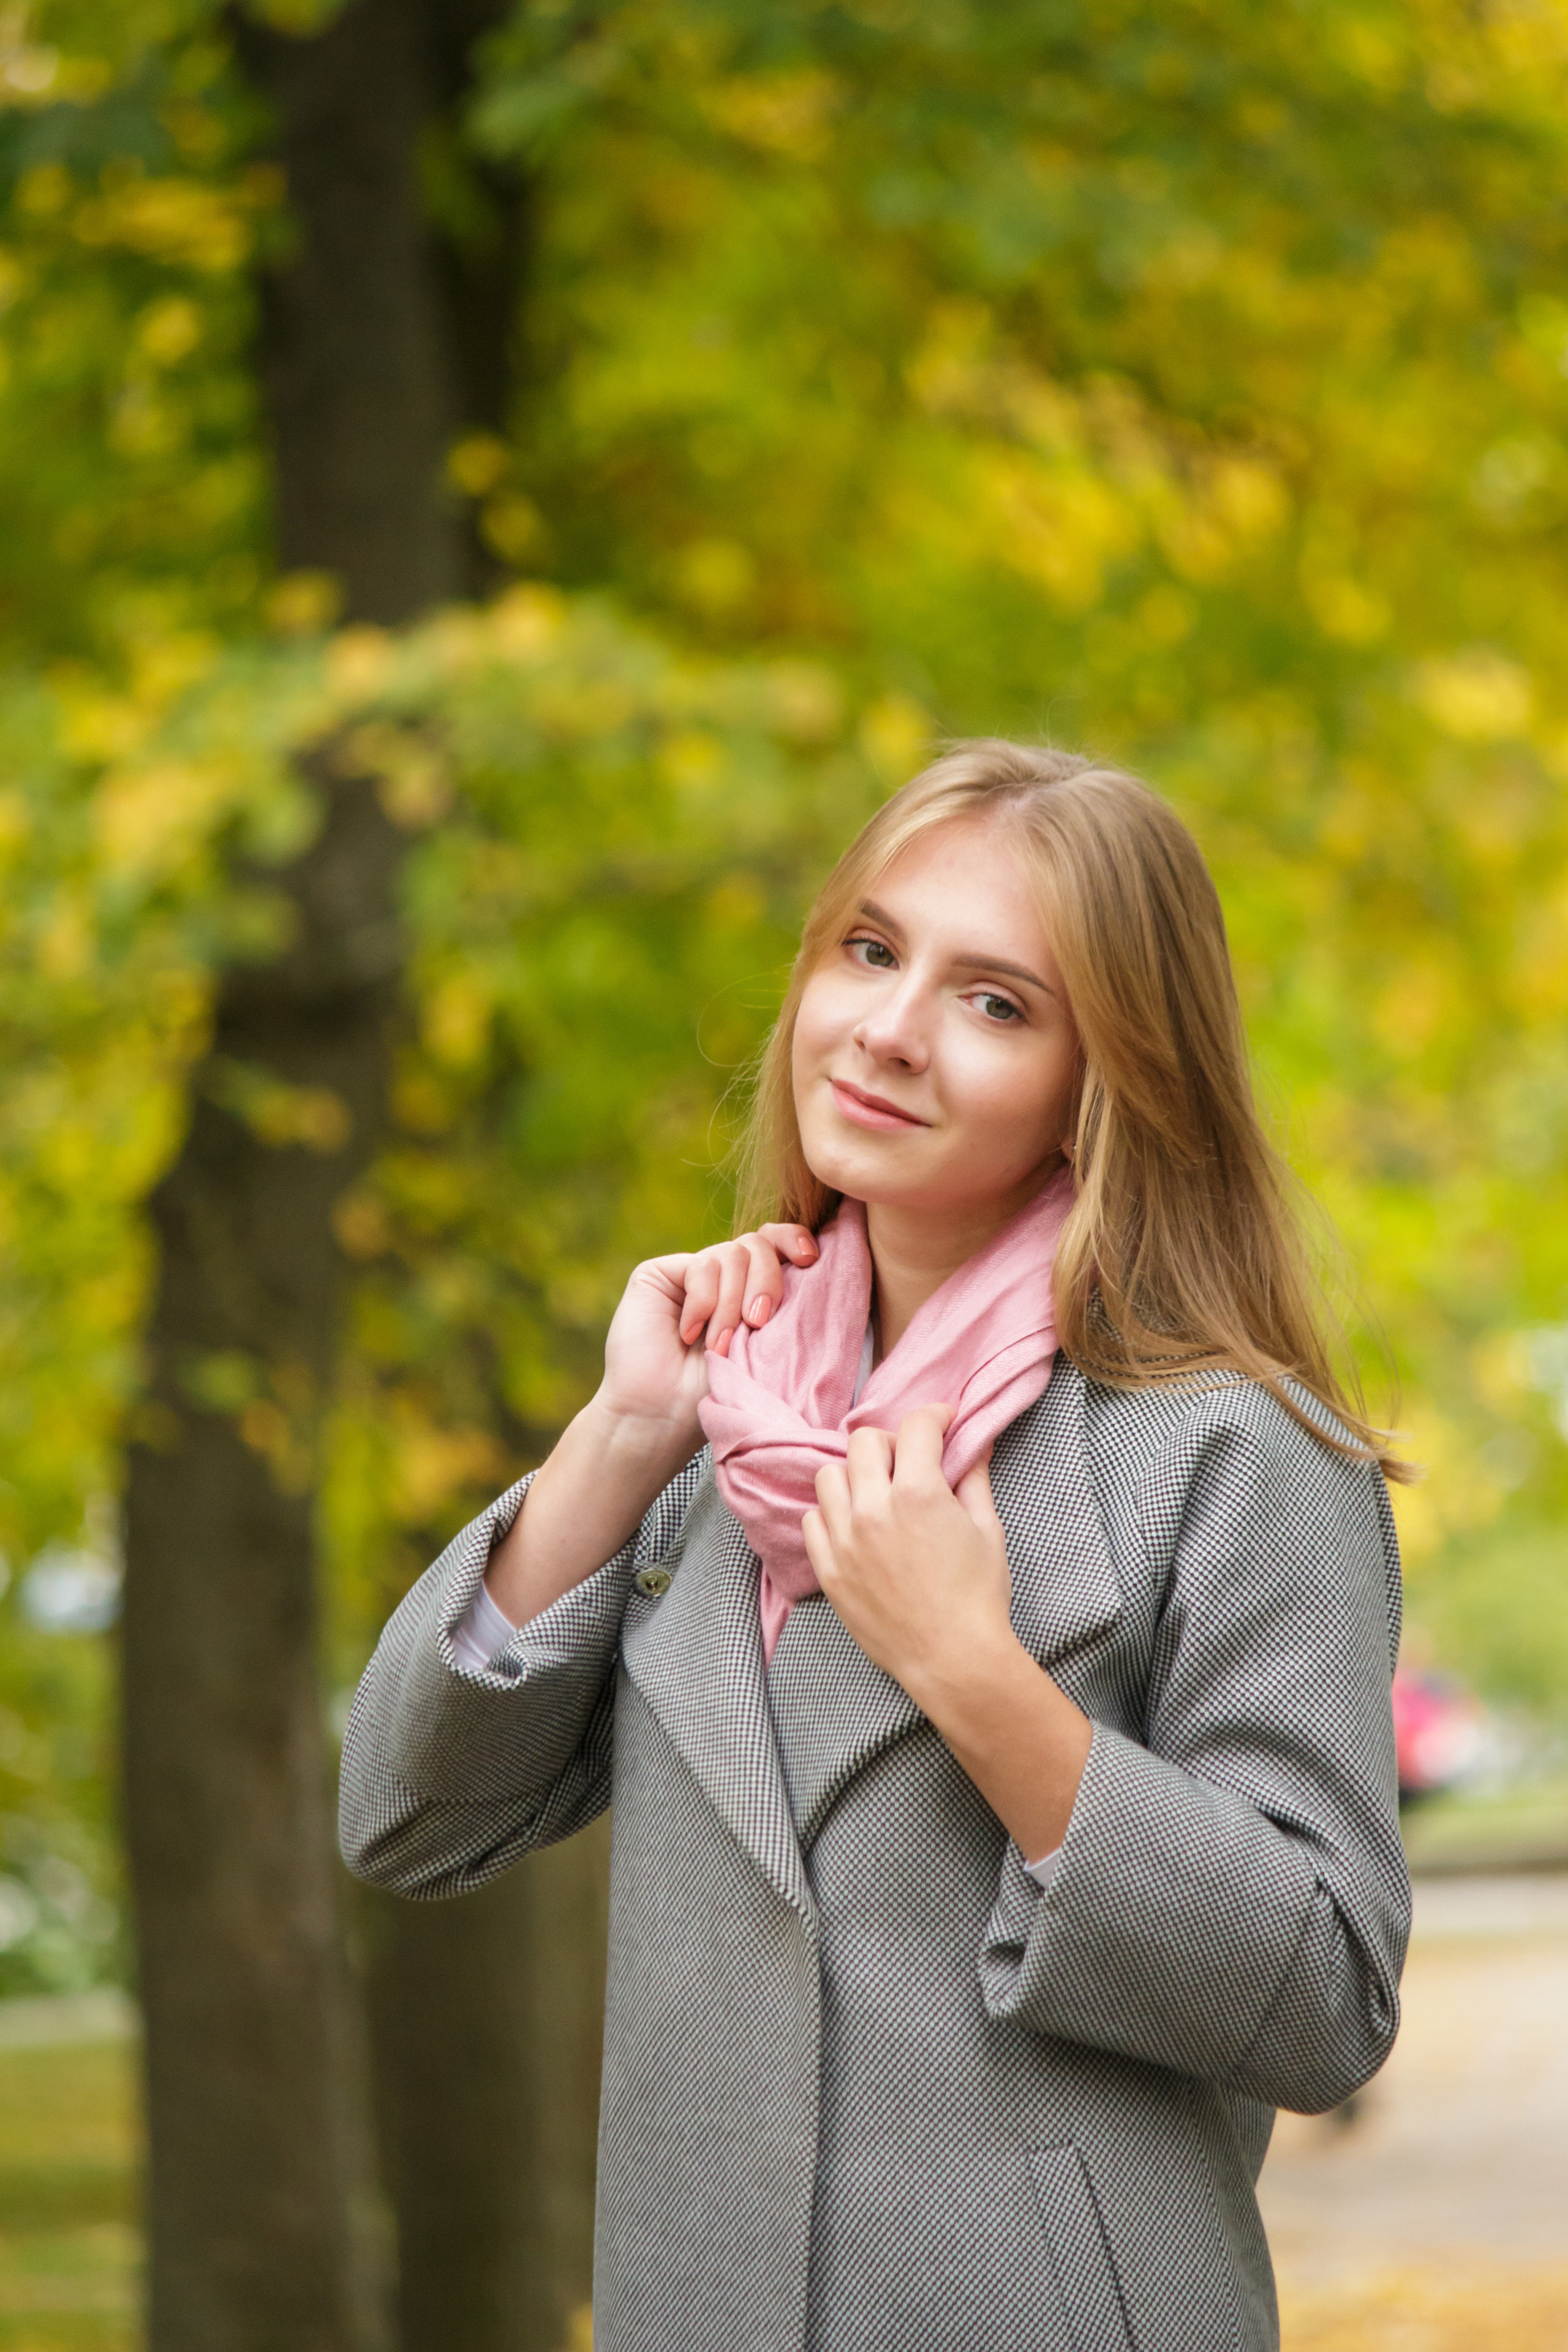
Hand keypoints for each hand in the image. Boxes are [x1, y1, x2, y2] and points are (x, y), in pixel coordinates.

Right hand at [598, 1225, 818, 1444]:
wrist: (661, 1419)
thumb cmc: (719, 1395)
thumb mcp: (764, 1349)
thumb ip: (782, 1308)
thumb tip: (813, 1264)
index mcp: (752, 1290)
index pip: (777, 1243)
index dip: (794, 1239)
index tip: (810, 1260)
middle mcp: (723, 1277)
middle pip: (759, 1244)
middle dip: (767, 1281)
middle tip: (758, 1323)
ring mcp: (691, 1274)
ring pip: (732, 1254)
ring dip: (731, 1304)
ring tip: (720, 1346)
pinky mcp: (658, 1275)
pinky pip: (699, 1267)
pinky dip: (702, 1303)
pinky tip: (689, 1334)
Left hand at [803, 1405, 1092, 1858]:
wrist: (953, 1659)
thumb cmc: (978, 1597)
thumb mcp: (988, 1530)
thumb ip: (974, 1479)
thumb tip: (974, 1446)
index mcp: (918, 1492)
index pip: (915, 1427)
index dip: (934, 1416)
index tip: (942, 1421)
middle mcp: (872, 1509)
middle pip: (864, 1441)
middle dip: (891, 1442)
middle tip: (908, 1459)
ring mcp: (844, 1540)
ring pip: (829, 1476)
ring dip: (855, 1475)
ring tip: (877, 1492)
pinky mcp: (829, 1570)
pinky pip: (812, 1521)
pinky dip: (832, 1514)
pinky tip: (855, 1524)